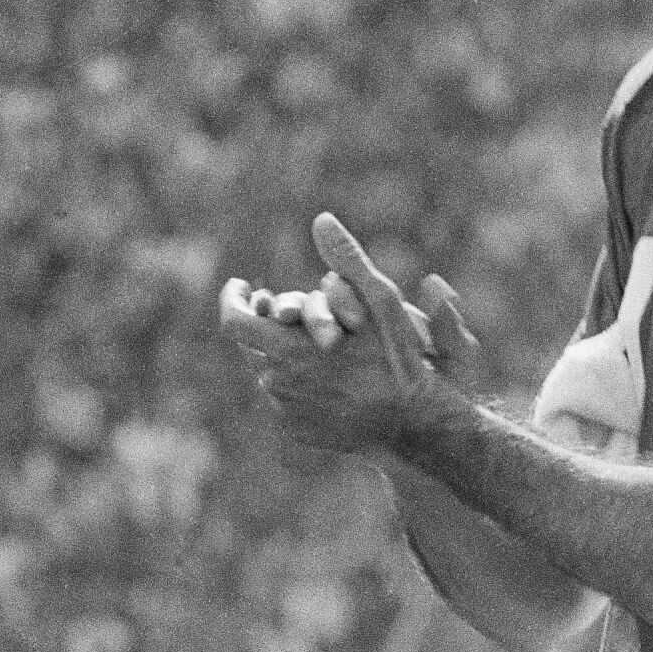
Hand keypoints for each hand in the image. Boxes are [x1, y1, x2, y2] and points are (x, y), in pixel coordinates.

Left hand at [216, 214, 480, 448]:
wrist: (419, 428)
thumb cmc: (404, 363)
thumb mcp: (382, 304)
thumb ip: (347, 260)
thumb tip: (322, 219)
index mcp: (289, 351)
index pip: (234, 322)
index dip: (233, 300)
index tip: (243, 285)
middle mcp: (279, 385)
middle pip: (252, 345)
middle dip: (266, 322)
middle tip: (285, 309)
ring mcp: (286, 412)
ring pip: (269, 371)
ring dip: (283, 352)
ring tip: (315, 340)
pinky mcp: (297, 431)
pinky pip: (284, 399)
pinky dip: (297, 382)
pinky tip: (327, 375)